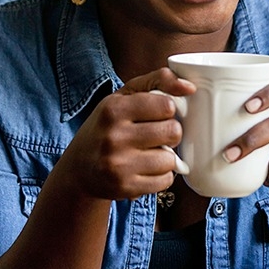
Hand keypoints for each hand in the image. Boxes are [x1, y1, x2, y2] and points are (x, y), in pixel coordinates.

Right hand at [55, 68, 194, 200]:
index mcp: (114, 109)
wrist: (79, 168)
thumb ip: (158, 80)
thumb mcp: (124, 96)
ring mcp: (118, 165)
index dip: (168, 110)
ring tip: (150, 153)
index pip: (167, 105)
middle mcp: (114, 137)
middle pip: (173, 132)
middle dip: (170, 133)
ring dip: (166, 157)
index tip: (158, 114)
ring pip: (171, 160)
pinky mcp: (125, 188)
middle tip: (157, 135)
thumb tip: (189, 87)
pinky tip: (146, 169)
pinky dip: (162, 176)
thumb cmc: (108, 126)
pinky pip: (165, 181)